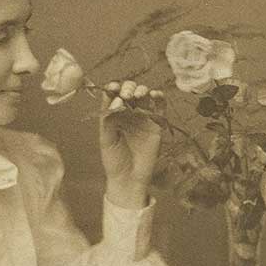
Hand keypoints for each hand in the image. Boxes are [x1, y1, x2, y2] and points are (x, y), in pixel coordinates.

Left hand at [99, 81, 163, 208]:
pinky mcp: (157, 123)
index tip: (112, 87)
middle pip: (129, 91)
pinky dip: (159, 97)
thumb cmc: (114, 160)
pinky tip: (154, 95)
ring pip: (144, 95)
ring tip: (138, 95)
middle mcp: (128, 112)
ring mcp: (143, 116)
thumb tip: (116, 101)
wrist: (129, 178)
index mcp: (113, 114)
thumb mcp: (106, 139)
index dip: (113, 87)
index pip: (113, 95)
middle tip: (126, 96)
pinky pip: (160, 106)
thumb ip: (108, 120)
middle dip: (128, 88)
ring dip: (141, 90)